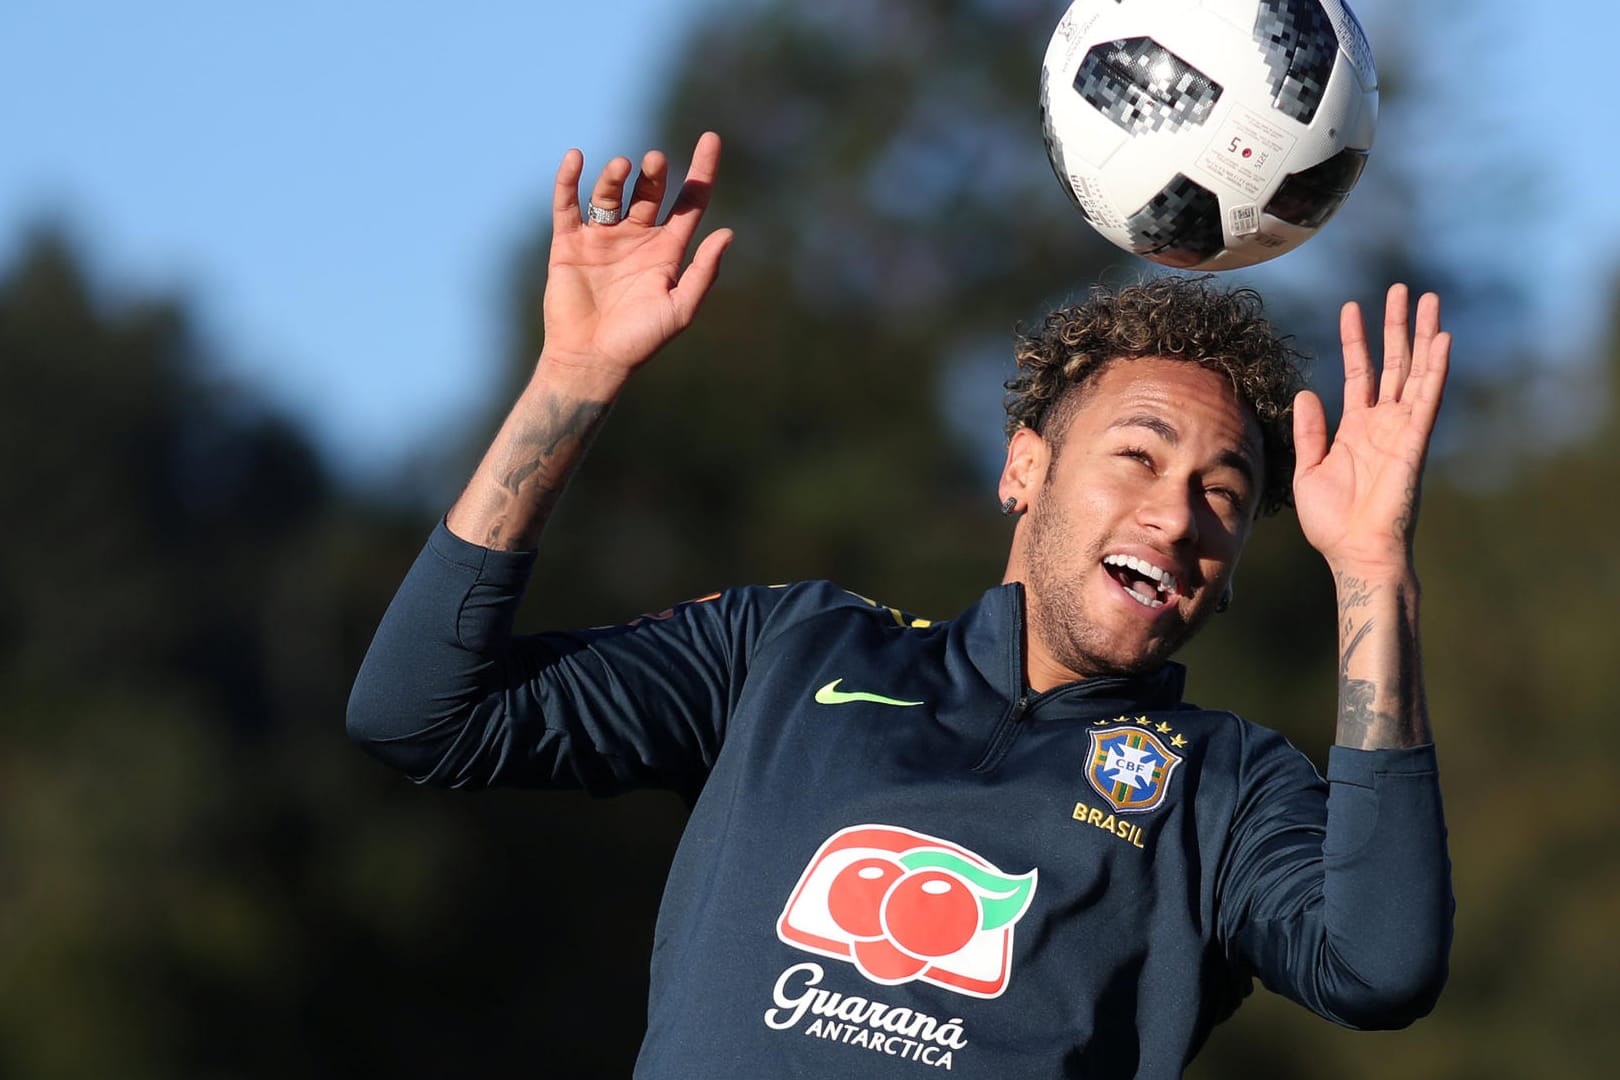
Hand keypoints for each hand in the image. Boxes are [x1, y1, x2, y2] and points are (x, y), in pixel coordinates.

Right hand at [541, 131, 731, 379]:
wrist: (591, 360)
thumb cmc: (639, 341)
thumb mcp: (680, 308)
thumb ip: (703, 272)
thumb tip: (728, 232)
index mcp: (667, 251)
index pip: (688, 202)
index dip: (701, 171)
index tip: (710, 138)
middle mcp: (636, 238)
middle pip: (649, 192)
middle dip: (654, 173)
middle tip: (655, 161)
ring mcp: (602, 239)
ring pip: (610, 195)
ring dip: (616, 177)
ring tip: (622, 166)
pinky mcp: (569, 244)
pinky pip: (567, 205)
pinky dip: (569, 181)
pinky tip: (575, 159)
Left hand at [1293, 284, 1451, 577]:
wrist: (1355, 553)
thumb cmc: (1332, 522)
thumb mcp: (1308, 470)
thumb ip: (1310, 431)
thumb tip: (1306, 394)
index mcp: (1355, 428)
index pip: (1358, 372)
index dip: (1356, 339)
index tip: (1351, 307)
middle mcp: (1382, 423)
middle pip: (1393, 363)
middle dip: (1396, 326)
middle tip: (1401, 289)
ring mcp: (1401, 430)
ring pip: (1415, 371)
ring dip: (1422, 335)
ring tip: (1427, 299)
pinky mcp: (1415, 441)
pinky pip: (1428, 398)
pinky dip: (1436, 368)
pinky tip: (1443, 339)